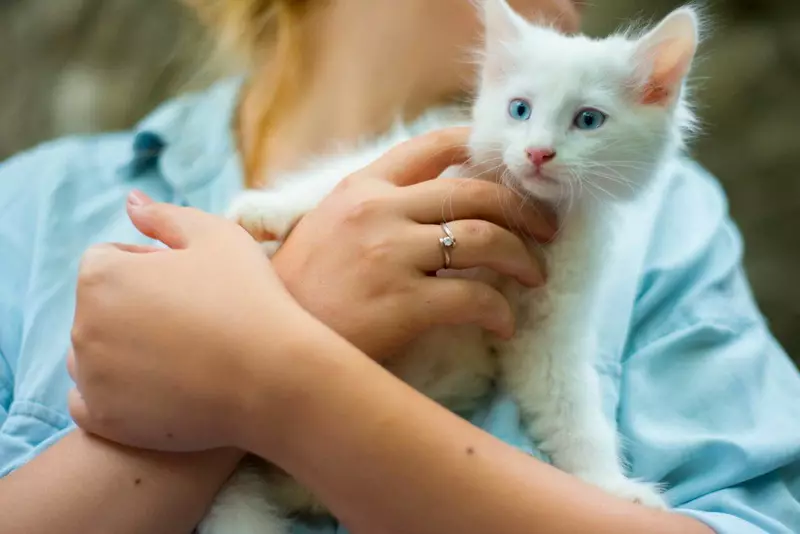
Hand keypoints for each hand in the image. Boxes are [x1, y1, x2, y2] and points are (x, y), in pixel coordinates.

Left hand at [68, 192, 335, 452]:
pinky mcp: (105, 420)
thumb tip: (130, 202)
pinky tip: (160, 386)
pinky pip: (90, 401)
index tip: (192, 283)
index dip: (151, 266)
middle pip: (101, 307)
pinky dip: (115, 394)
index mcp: (101, 275)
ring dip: (124, 349)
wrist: (277, 379)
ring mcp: (92, 379)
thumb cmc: (251, 299)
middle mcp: (83, 326)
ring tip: (185, 355)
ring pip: (95, 354)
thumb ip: (165, 215)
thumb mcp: (217, 236)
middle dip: (135, 307)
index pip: (109, 259)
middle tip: (196, 320)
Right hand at [272, 127, 554, 358]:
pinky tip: (504, 324)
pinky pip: (473, 297)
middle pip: (474, 193)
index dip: (480, 148)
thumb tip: (433, 203)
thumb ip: (374, 205)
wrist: (265, 340)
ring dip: (522, 258)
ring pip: (484, 240)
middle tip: (546, 231)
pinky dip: (499, 310)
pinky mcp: (401, 303)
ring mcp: (390, 254)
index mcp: (361, 187)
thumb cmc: (299, 287)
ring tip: (535, 277)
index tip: (510, 166)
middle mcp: (378, 210)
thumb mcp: (326, 225)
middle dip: (522, 209)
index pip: (432, 146)